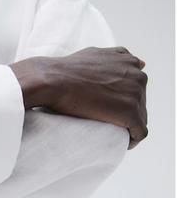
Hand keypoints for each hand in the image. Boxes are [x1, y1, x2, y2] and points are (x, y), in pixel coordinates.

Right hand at [10, 47, 148, 149]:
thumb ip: (117, 56)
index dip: (125, 98)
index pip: (136, 85)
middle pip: (140, 101)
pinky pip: (140, 132)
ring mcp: (135, 94)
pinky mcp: (130, 113)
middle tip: (108, 123)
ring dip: (130, 127)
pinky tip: (123, 143)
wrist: (55, 81)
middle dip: (128, 112)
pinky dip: (133, 139)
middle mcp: (137, 76)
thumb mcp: (96, 53)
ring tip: (113, 134)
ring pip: (141, 117)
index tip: (112, 108)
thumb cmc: (68, 69)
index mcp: (129, 63)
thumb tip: (140, 62)